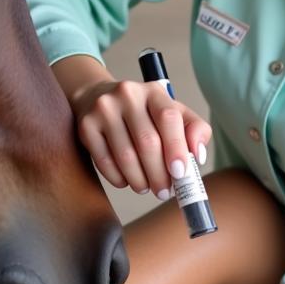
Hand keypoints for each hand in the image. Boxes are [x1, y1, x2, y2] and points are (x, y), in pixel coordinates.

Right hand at [72, 77, 211, 199]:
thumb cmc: (143, 113)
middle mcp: (127, 95)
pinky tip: (126, 181)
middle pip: (147, 142)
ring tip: (146, 187)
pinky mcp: (86, 125)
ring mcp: (104, 109)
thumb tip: (198, 156)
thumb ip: (195, 129)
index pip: (169, 118)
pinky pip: (104, 161)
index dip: (177, 148)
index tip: (181, 174)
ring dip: (139, 180)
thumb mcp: (172, 112)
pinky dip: (118, 178)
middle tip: (164, 192)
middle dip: (159, 174)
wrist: (97, 98)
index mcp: (153, 91)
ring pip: (126, 155)